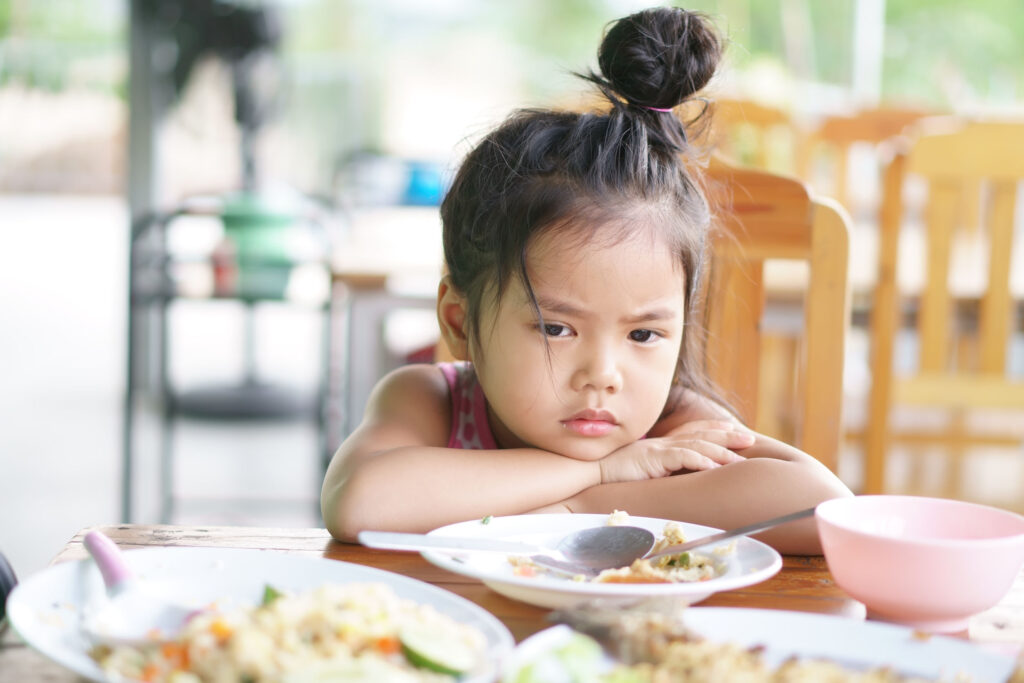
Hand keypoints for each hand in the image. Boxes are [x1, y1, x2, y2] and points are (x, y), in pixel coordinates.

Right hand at [598, 420, 754, 483]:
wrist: (587, 473)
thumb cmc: (610, 476)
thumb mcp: (640, 472)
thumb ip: (658, 472)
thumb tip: (674, 481)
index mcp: (660, 445)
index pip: (692, 432)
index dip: (714, 429)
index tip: (734, 430)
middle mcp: (661, 443)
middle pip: (701, 435)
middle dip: (727, 436)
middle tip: (751, 438)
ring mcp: (656, 449)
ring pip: (696, 446)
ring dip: (720, 452)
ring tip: (739, 459)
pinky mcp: (651, 459)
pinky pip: (681, 458)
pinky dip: (700, 461)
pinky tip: (715, 467)